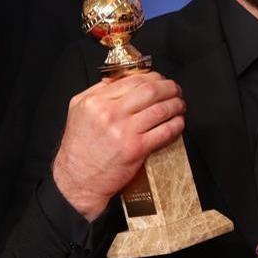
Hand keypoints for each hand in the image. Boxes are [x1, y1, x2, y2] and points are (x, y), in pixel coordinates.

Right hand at [51, 71, 184, 220]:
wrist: (78, 180)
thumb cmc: (78, 148)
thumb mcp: (78, 110)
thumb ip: (97, 91)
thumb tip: (119, 78)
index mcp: (96, 101)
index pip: (132, 80)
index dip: (152, 77)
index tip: (159, 80)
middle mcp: (110, 114)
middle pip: (150, 91)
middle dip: (169, 88)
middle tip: (175, 90)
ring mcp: (124, 132)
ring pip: (160, 110)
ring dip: (176, 105)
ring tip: (180, 105)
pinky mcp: (136, 149)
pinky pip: (164, 132)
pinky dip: (176, 125)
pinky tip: (178, 123)